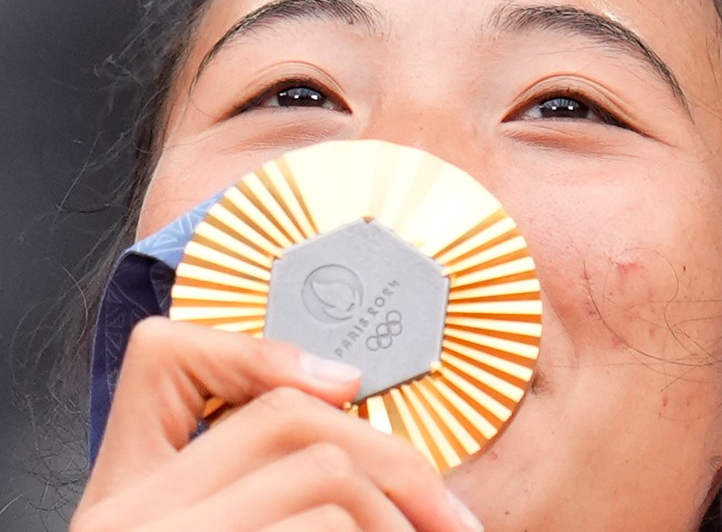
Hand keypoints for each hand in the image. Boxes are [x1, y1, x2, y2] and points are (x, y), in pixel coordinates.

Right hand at [72, 317, 482, 531]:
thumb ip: (254, 491)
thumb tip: (345, 406)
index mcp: (122, 497)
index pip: (167, 361)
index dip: (264, 355)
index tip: (346, 385)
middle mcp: (125, 518)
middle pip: (287, 420)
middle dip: (393, 459)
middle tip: (450, 517)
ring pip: (325, 478)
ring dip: (400, 521)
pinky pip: (330, 531)